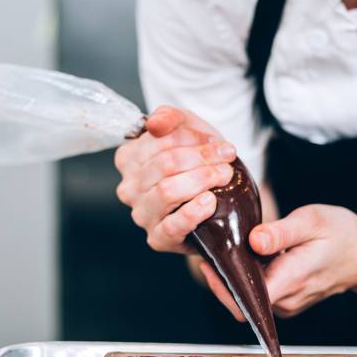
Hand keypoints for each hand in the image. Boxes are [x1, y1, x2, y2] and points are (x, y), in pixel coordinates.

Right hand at [114, 106, 236, 253]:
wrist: (217, 202)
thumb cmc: (198, 165)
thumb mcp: (188, 131)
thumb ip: (170, 117)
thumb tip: (154, 123)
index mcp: (129, 159)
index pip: (158, 141)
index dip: (193, 138)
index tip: (219, 143)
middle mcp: (129, 188)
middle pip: (165, 165)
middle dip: (202, 158)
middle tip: (227, 158)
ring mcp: (142, 215)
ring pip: (167, 191)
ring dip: (202, 180)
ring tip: (223, 176)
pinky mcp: (157, 238)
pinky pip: (172, 226)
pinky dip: (193, 212)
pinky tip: (210, 202)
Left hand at [219, 205, 356, 318]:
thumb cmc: (343, 234)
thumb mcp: (313, 221)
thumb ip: (282, 233)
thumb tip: (253, 241)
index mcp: (291, 281)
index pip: (244, 298)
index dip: (221, 283)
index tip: (208, 260)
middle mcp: (287, 300)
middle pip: (240, 300)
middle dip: (221, 277)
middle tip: (209, 247)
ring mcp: (287, 304)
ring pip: (248, 297)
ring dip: (234, 276)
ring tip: (224, 247)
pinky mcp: (286, 300)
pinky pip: (258, 293)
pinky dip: (248, 277)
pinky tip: (244, 254)